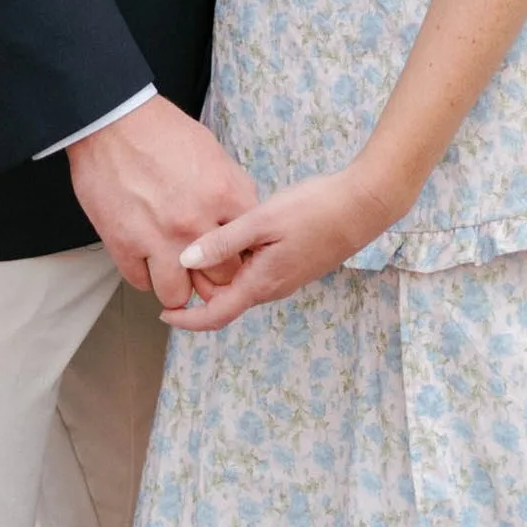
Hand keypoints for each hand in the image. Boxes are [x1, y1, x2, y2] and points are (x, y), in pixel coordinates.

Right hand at [69, 97, 257, 308]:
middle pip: (219, 280)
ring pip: (178, 295)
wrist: (110, 121)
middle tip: (201, 263)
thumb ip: (231, 191)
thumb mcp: (212, 151)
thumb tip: (241, 221)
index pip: (249, 250)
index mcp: (222, 194)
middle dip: (211, 274)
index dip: (240, 254)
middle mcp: (194, 223)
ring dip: (175, 282)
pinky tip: (144, 251)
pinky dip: (144, 272)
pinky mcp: (124, 246)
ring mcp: (157, 239)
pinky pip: (142, 283)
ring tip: (170, 264)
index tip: (231, 254)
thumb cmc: (160, 130)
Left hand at [162, 165, 397, 331]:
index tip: (164, 313)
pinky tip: (237, 233)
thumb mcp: (262, 221)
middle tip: (180, 258)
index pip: (216, 314)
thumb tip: (185, 260)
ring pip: (242, 283)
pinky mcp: (295, 264)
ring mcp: (286, 277)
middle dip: (201, 287)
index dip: (188, 319)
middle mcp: (272, 288)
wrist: (362, 207)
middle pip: (227, 300)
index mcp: (261, 284)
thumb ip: (223, 241)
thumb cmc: (313, 210)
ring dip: (220, 272)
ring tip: (204, 242)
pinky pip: (258, 271)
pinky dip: (239, 261)